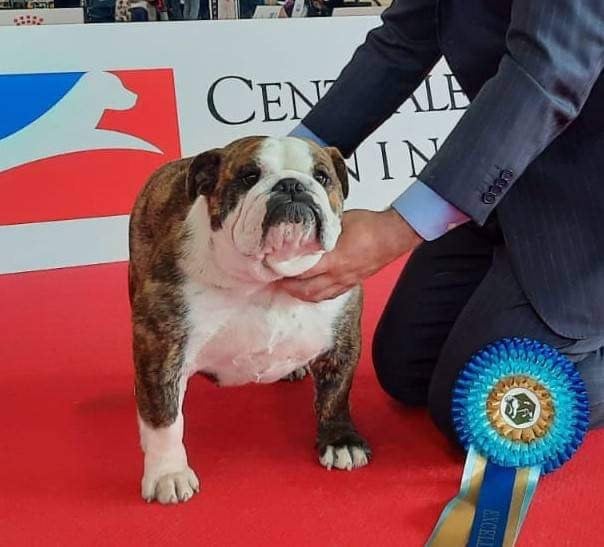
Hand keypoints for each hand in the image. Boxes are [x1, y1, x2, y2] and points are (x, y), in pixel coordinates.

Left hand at [278, 208, 422, 301]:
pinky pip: (329, 295)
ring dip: (300, 293)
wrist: (393, 235)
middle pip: (305, 290)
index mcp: (333, 259)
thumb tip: (303, 229)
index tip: (272, 266)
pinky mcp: (351, 283)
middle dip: (288, 286)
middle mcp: (338, 275)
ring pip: (316, 296)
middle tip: (276, 278)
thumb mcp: (339, 221)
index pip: (301, 271)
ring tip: (289, 286)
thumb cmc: (369, 225)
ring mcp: (345, 281)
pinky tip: (310, 290)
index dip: (284, 270)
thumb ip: (320, 229)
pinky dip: (315, 295)